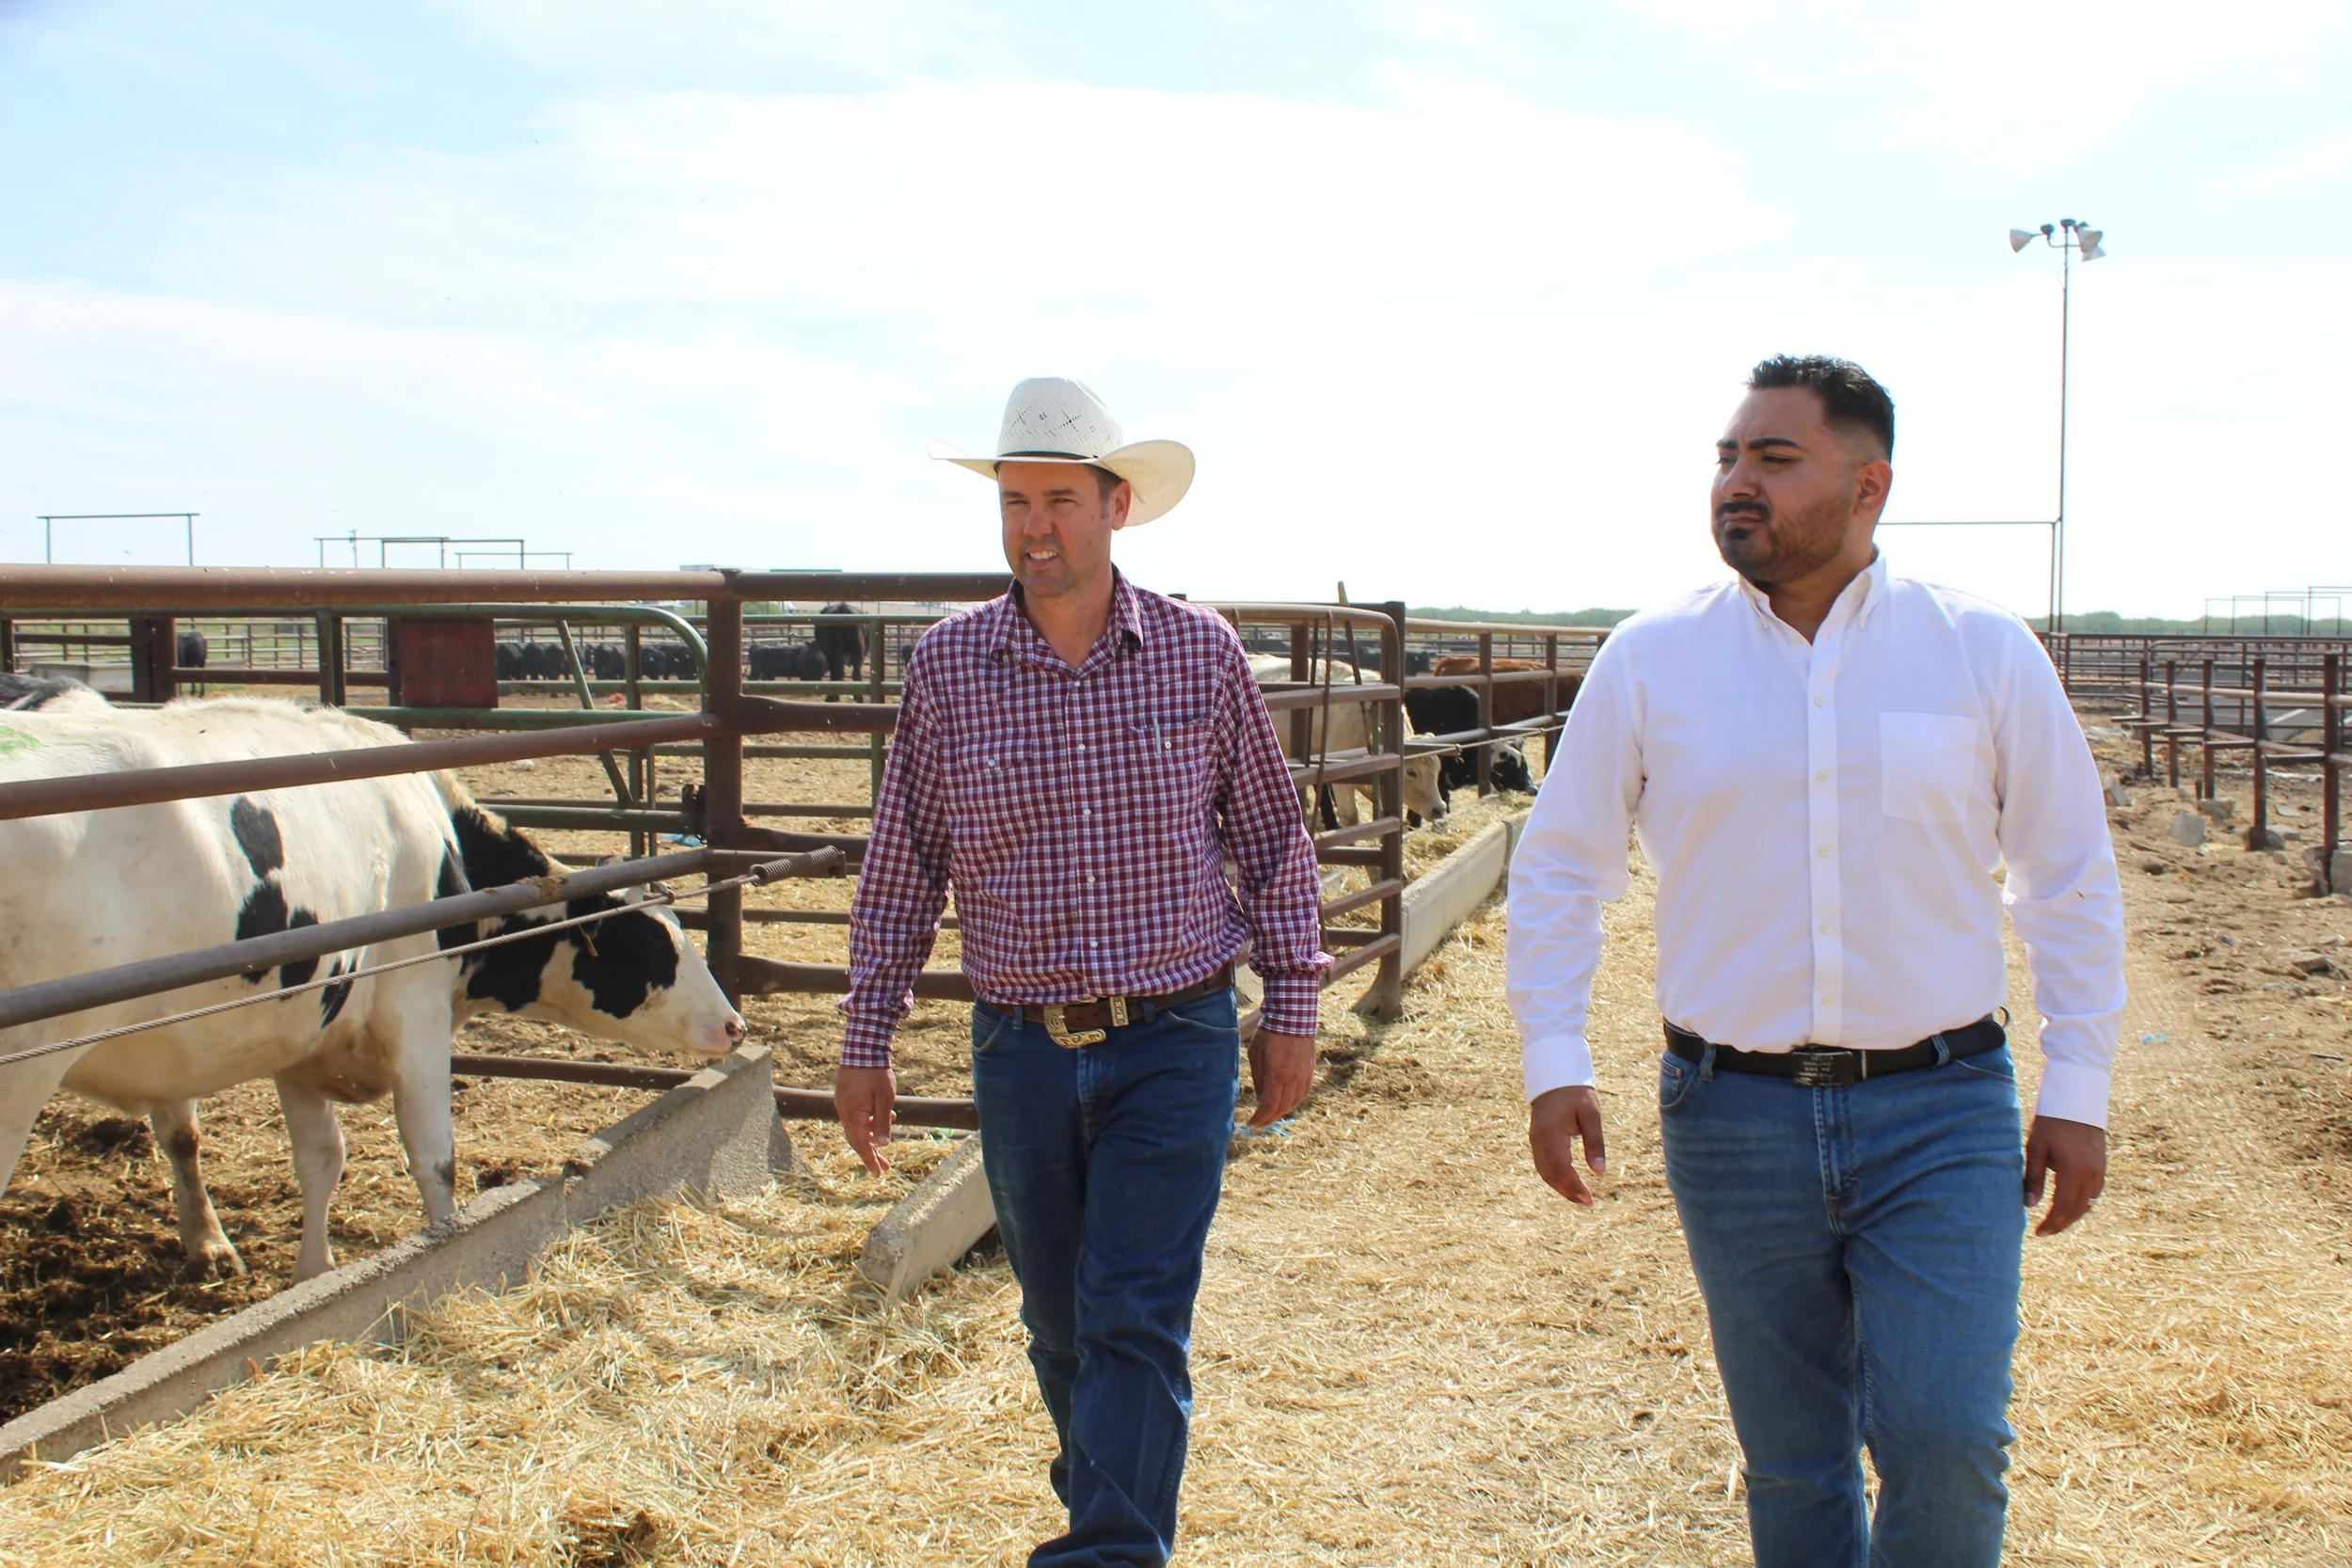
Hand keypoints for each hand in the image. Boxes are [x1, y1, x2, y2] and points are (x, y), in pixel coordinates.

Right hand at [835, 1065, 895, 1174]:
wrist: (862, 1046)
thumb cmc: (876, 1072)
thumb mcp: (884, 1098)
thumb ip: (882, 1122)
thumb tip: (883, 1144)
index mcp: (853, 1113)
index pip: (860, 1143)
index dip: (869, 1159)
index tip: (878, 1173)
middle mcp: (844, 1111)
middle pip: (856, 1139)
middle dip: (870, 1153)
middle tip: (884, 1166)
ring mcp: (843, 1103)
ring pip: (856, 1128)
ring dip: (870, 1138)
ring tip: (884, 1145)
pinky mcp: (845, 1097)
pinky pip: (855, 1117)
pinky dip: (867, 1123)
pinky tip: (882, 1119)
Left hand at [1247, 1030, 1315, 1127]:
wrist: (1293, 1017)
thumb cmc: (1269, 1034)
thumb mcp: (1255, 1056)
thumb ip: (1258, 1079)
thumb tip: (1260, 1099)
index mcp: (1277, 1075)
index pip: (1268, 1106)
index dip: (1259, 1118)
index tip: (1251, 1124)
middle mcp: (1293, 1079)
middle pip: (1282, 1108)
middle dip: (1269, 1118)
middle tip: (1259, 1123)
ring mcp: (1304, 1075)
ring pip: (1294, 1102)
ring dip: (1281, 1111)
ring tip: (1270, 1113)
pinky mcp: (1310, 1071)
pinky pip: (1302, 1093)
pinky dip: (1293, 1101)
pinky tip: (1284, 1101)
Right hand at [1529, 1085, 1606, 1207]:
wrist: (1554, 1077)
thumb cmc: (1576, 1094)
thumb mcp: (1591, 1115)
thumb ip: (1595, 1143)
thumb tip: (1599, 1172)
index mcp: (1551, 1132)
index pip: (1562, 1168)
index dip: (1574, 1186)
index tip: (1590, 1198)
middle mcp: (1538, 1139)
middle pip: (1550, 1175)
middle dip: (1568, 1192)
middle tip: (1588, 1202)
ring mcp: (1534, 1140)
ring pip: (1544, 1172)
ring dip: (1561, 1187)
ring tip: (1580, 1197)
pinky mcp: (1536, 1140)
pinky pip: (1542, 1165)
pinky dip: (1555, 1178)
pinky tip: (1568, 1183)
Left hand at [2024, 1114, 2105, 1235]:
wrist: (2077, 1100)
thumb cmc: (2051, 1123)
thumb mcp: (2035, 1149)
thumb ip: (2033, 1178)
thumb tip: (2029, 1206)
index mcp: (2073, 1172)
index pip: (2063, 1208)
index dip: (2051, 1224)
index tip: (2037, 1233)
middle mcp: (2091, 1176)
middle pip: (2077, 1211)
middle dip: (2061, 1224)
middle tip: (2044, 1232)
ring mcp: (2100, 1171)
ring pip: (2088, 1204)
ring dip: (2072, 1215)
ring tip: (2054, 1221)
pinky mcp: (2102, 1166)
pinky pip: (2093, 1194)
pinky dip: (2081, 1204)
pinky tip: (2068, 1205)